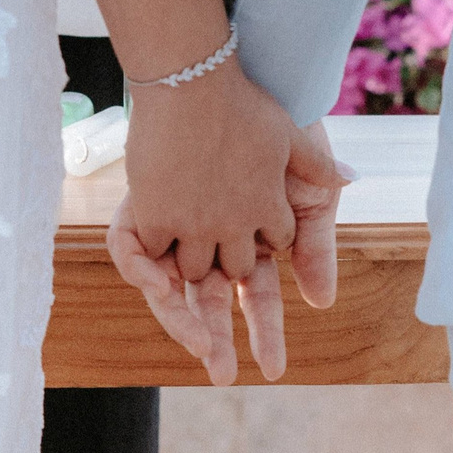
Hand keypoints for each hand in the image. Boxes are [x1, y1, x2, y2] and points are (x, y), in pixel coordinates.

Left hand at [110, 74, 343, 382]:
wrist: (237, 77)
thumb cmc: (279, 130)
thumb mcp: (306, 192)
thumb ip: (315, 246)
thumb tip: (320, 302)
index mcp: (250, 239)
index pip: (256, 298)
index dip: (264, 333)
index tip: (273, 369)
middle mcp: (210, 238)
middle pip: (211, 301)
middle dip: (217, 340)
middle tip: (223, 375)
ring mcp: (175, 223)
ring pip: (169, 287)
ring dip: (180, 320)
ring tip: (195, 347)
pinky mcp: (142, 205)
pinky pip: (132, 250)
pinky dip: (144, 271)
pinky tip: (160, 286)